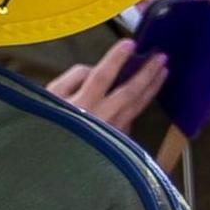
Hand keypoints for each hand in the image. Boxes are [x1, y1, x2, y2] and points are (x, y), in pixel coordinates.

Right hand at [45, 44, 167, 133]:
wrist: (53, 165)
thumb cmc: (47, 127)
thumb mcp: (48, 98)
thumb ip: (71, 79)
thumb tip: (94, 70)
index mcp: (81, 105)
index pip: (102, 76)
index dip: (117, 59)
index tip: (129, 44)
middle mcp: (101, 118)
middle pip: (129, 92)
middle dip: (146, 72)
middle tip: (161, 57)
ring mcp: (113, 132)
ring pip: (137, 106)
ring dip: (152, 88)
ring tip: (163, 72)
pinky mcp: (118, 144)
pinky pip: (132, 120)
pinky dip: (141, 106)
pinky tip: (147, 96)